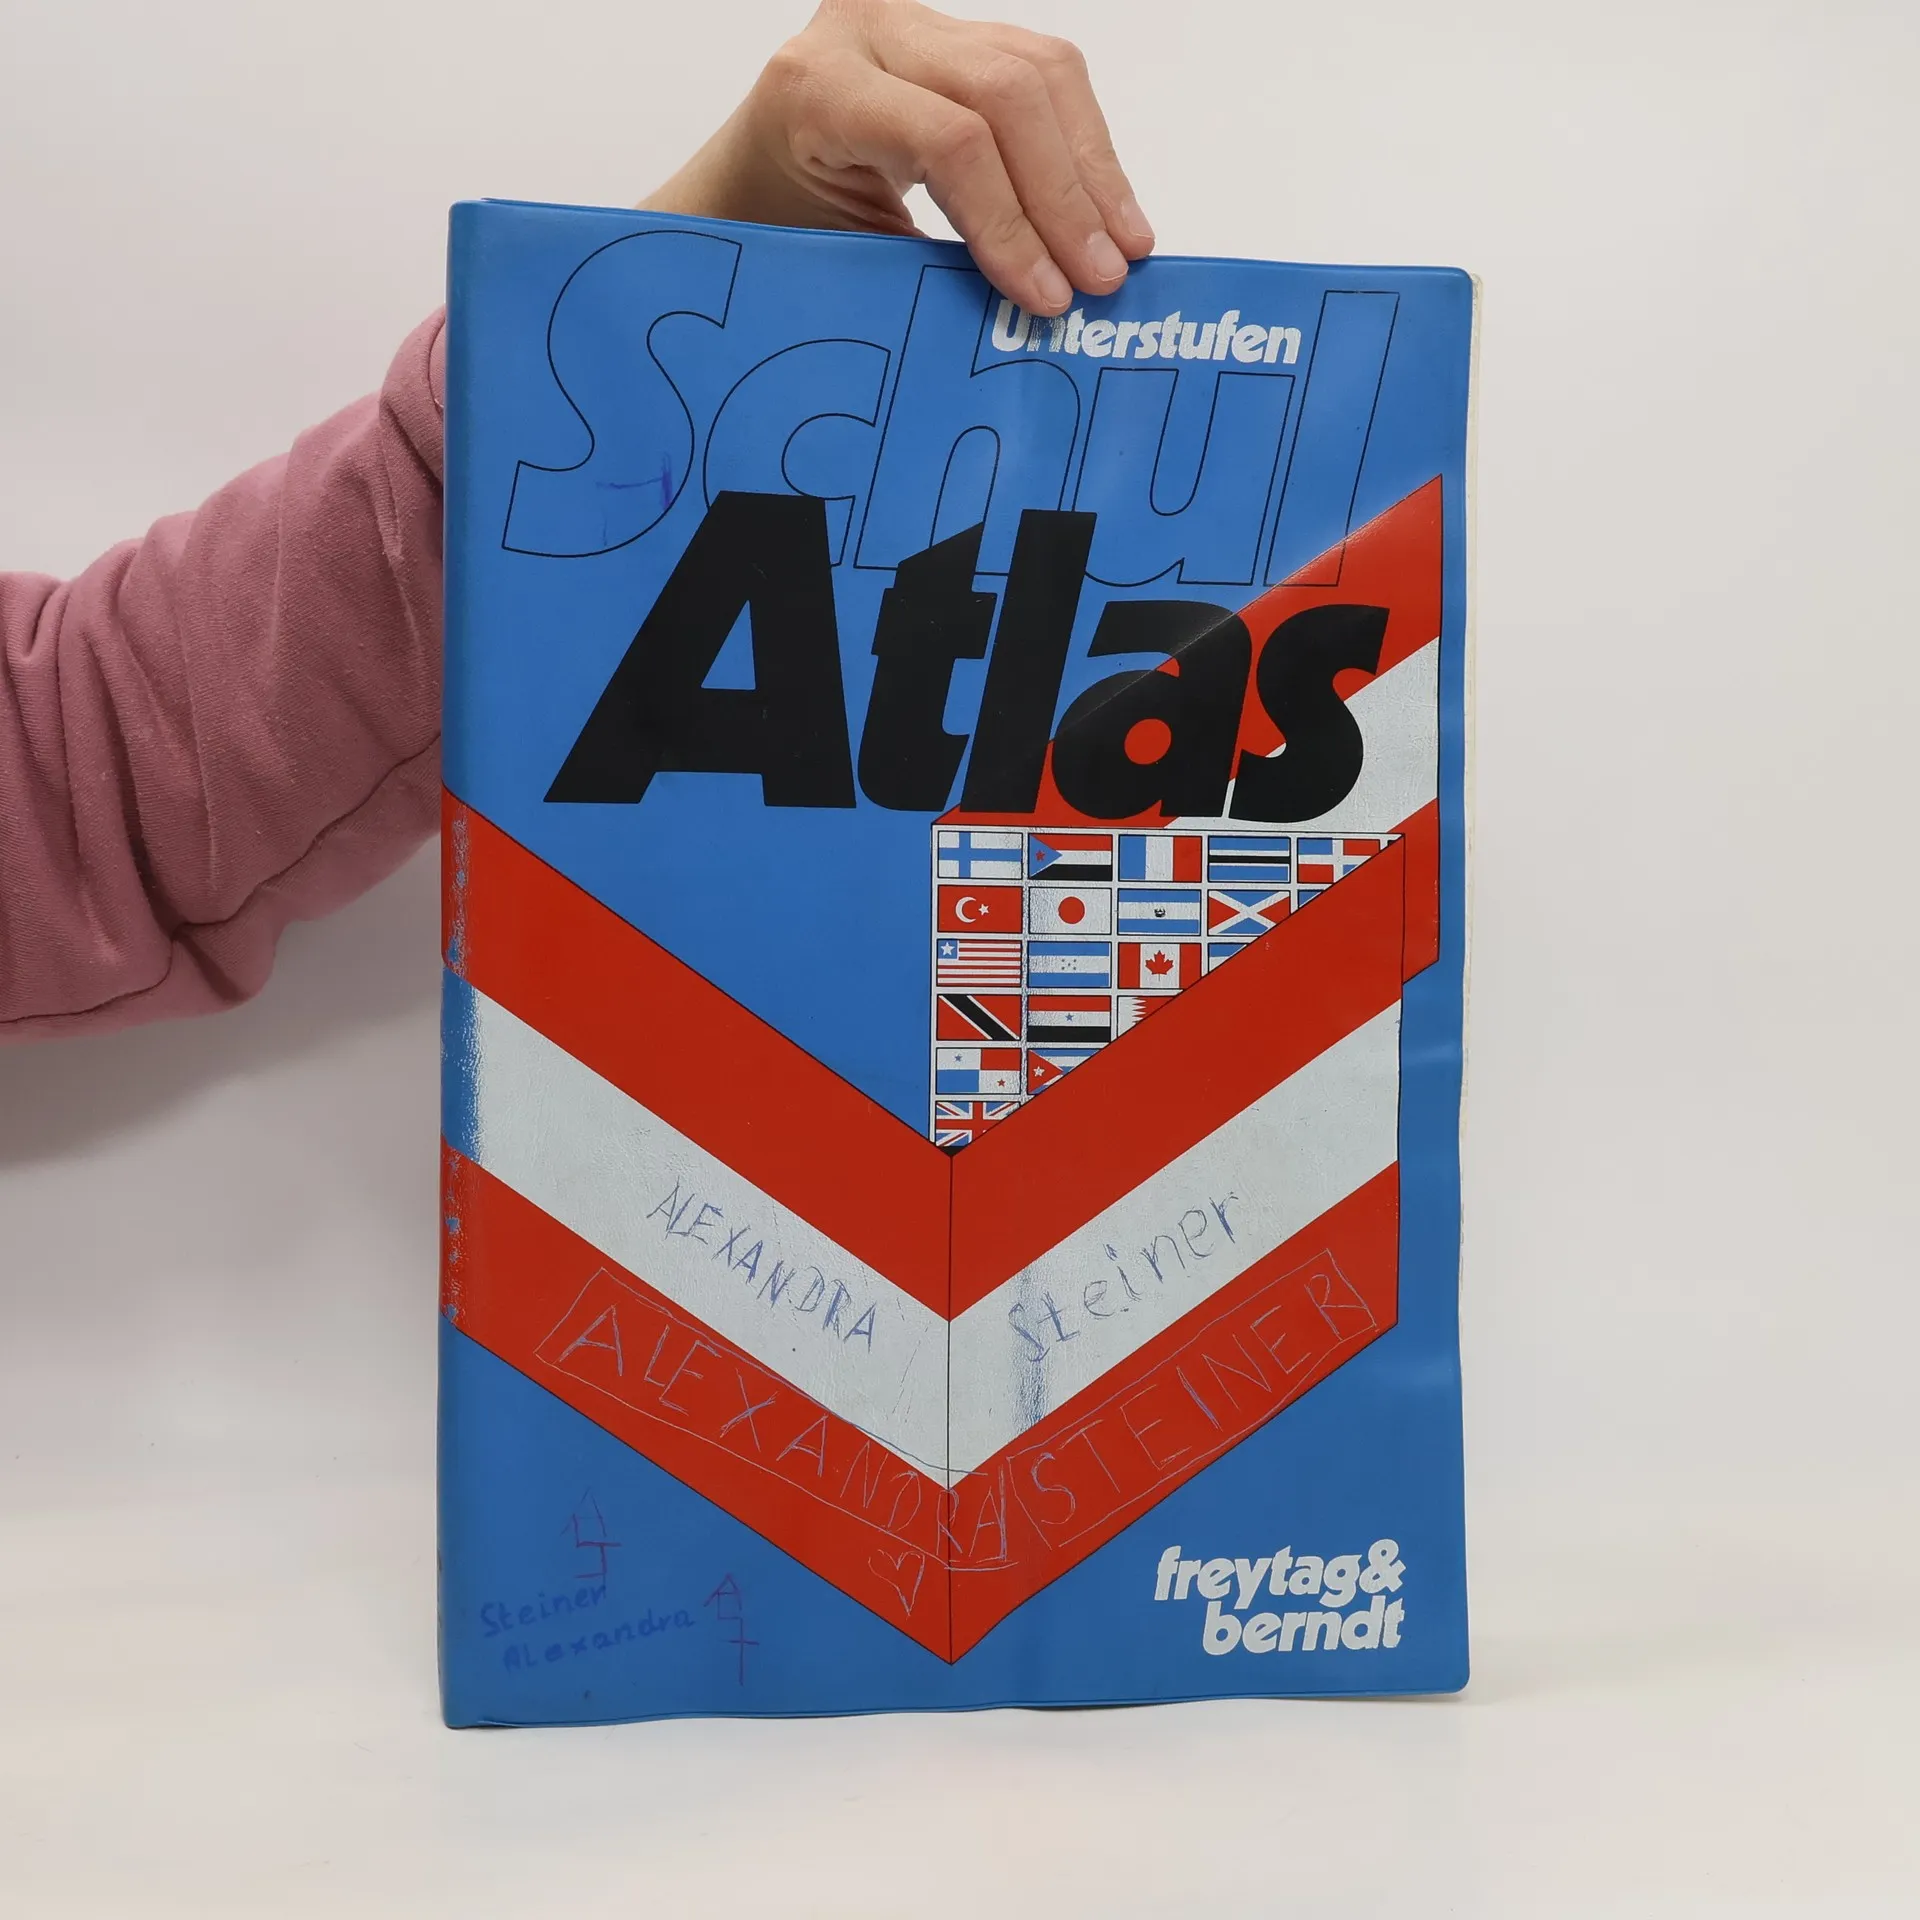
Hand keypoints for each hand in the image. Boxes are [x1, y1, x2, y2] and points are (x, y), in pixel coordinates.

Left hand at [640, 0, 1153, 314]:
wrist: (756, 179)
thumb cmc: (784, 228)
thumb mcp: (838, 256)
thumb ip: (926, 271)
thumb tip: (1033, 310)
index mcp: (822, 87)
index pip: (950, 141)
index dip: (1012, 224)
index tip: (1049, 297)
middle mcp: (873, 30)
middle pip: (1007, 94)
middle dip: (1067, 198)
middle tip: (1103, 278)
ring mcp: (923, 24)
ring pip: (1042, 74)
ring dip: (1094, 172)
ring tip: (1124, 250)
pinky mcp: (963, 36)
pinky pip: (1048, 76)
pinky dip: (1087, 150)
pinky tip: (1110, 211)